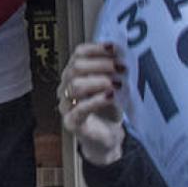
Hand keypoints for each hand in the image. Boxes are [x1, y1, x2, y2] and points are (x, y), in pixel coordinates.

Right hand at [60, 42, 127, 165]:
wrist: (107, 137)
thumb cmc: (108, 110)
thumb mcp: (114, 85)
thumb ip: (115, 69)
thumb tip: (121, 50)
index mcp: (74, 74)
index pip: (79, 54)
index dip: (96, 49)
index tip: (115, 49)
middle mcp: (66, 87)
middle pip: (76, 67)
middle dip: (101, 65)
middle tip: (121, 67)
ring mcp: (66, 105)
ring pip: (75, 86)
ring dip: (99, 81)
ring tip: (118, 83)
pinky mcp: (71, 122)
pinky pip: (80, 108)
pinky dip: (97, 100)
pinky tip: (111, 96)